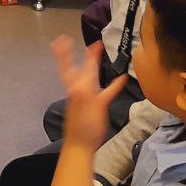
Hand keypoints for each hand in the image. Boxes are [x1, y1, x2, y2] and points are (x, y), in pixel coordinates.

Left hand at [53, 38, 126, 152]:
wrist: (82, 146)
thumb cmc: (82, 127)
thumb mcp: (82, 108)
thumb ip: (81, 94)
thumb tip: (81, 82)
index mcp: (74, 88)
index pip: (67, 66)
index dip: (64, 53)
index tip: (63, 39)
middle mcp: (79, 89)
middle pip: (77, 67)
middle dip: (77, 54)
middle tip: (73, 40)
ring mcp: (88, 97)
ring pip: (91, 76)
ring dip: (93, 65)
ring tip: (96, 52)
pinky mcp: (98, 105)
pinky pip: (106, 91)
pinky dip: (113, 85)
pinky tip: (121, 79)